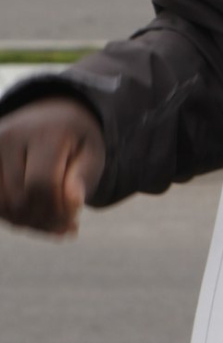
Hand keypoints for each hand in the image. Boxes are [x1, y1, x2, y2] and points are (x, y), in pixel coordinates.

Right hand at [0, 98, 106, 234]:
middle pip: (20, 200)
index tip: (73, 220)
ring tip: (51, 222)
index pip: (41, 185)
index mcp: (45, 133)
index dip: (57, 211)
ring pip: (2, 206)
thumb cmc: (75, 142)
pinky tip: (35, 217)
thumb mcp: (92, 155)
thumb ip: (83, 178)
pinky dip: (13, 217)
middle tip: (65, 225)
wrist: (51, 117)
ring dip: (28, 223)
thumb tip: (72, 202)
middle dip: (45, 220)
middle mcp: (11, 136)